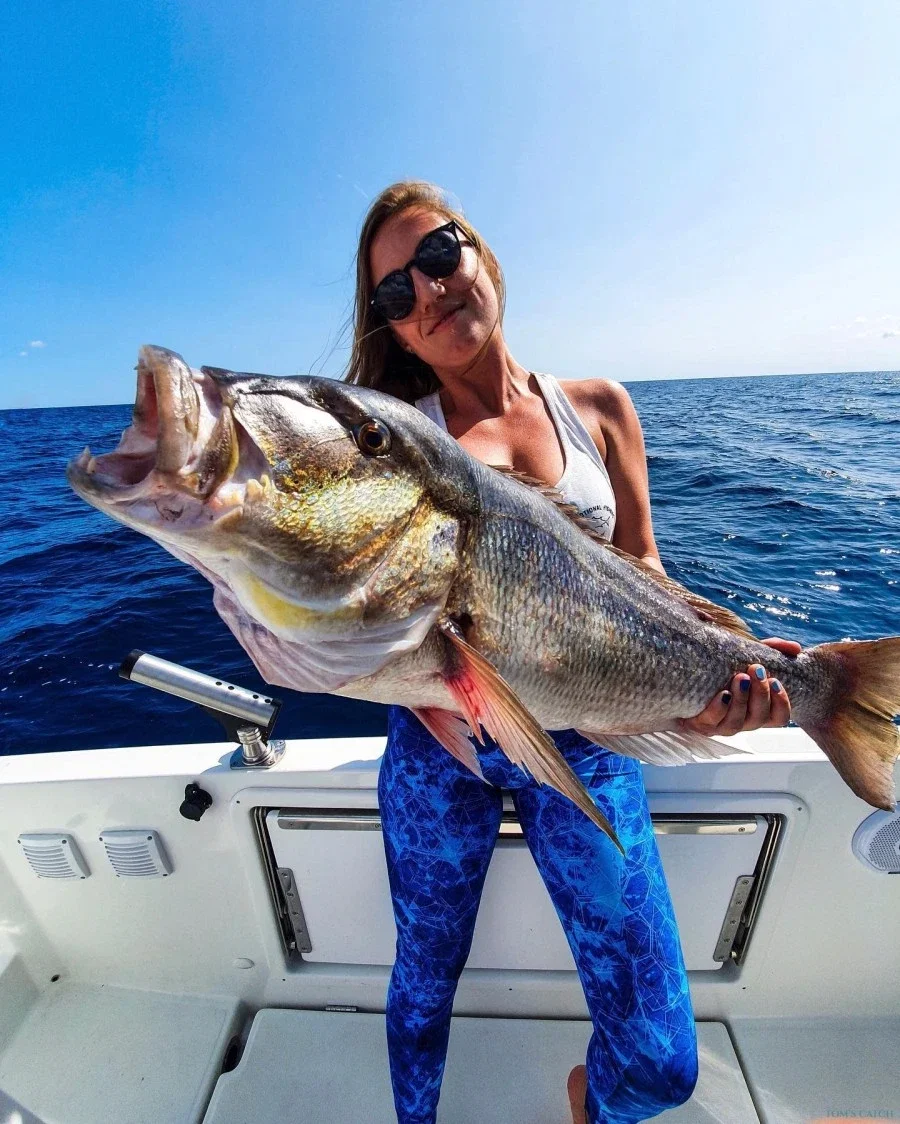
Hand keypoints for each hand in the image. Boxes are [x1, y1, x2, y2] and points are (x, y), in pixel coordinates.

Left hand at [680, 637, 800, 735]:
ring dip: (741, 700)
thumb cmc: (725, 665)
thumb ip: (773, 649)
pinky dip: (719, 709)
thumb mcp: (749, 654)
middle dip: (760, 694)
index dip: (782, 704)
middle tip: (756, 669)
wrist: (688, 671)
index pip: (779, 718)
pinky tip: (723, 694)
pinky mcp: (700, 724)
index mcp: (757, 710)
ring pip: (736, 724)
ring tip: (740, 678)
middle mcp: (742, 721)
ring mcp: (721, 725)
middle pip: (758, 719)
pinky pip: (711, 723)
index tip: (776, 680)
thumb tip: (795, 648)